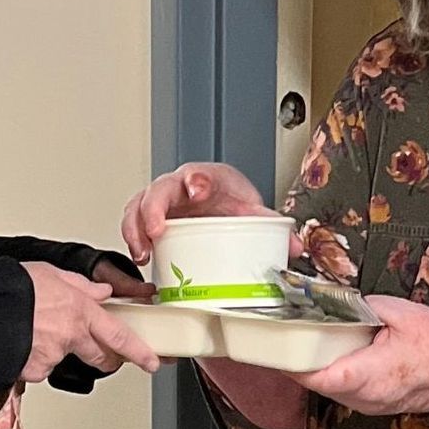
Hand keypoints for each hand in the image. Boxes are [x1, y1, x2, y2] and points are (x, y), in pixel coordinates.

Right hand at [20, 261, 159, 383]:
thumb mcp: (51, 274)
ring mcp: (53, 356)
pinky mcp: (33, 371)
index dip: (139, 352)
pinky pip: (38, 368)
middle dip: (106, 358)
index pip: (120, 335)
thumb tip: (100, 291)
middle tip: (103, 355)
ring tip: (31, 331)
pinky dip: (32, 358)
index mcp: (80, 311)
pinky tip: (20, 343)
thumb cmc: (12, 288)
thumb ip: (80, 287)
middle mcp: (71, 336)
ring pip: (63, 359)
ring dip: (55, 350)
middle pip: (100, 357)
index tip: (152, 361)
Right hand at [121, 162, 297, 267]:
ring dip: (136, 227)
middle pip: (160, 188)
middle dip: (155, 207)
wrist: (218, 204)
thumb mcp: (251, 210)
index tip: (197, 190)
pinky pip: (133, 222)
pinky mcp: (149, 217)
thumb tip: (296, 247)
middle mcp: (180, 185)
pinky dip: (132, 238)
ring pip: (139, 205)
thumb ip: (271, 225)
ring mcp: (162, 201)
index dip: (196, 179)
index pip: (199, 173)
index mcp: (207, 178)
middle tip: (157, 228)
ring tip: (143, 251)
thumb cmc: (229, 201)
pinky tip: (140, 255)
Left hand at [292, 296, 428, 415]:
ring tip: (310, 338)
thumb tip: (333, 301)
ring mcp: (368, 406)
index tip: (275, 342)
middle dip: (298, 358)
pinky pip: (343, 390)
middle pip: (314, 382)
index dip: (289, 360)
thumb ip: (360, 307)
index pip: (314, 376)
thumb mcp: (399, 312)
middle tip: (287, 331)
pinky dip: (334, 371)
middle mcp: (363, 398)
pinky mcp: (374, 405)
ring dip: (316, 365)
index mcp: (367, 375)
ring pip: (327, 388)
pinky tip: (336, 351)